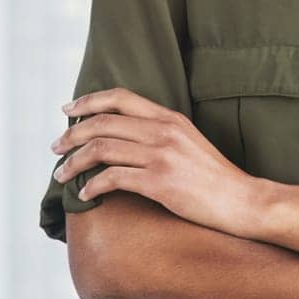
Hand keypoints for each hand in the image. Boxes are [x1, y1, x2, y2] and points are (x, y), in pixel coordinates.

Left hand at [51, 87, 263, 239]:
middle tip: (56, 148)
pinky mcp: (160, 182)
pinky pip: (113, 178)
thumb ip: (160, 133)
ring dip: (74, 162)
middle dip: (71, 135)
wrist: (242, 200)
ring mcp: (162, 155)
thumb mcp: (189, 142)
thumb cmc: (214, 177)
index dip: (89, 101)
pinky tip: (86, 194)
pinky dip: (92, 186)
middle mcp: (164, 131)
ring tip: (62, 174)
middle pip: (103, 122)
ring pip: (102, 149)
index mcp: (170, 118)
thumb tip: (124, 137)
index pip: (121, 97)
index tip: (68, 111)